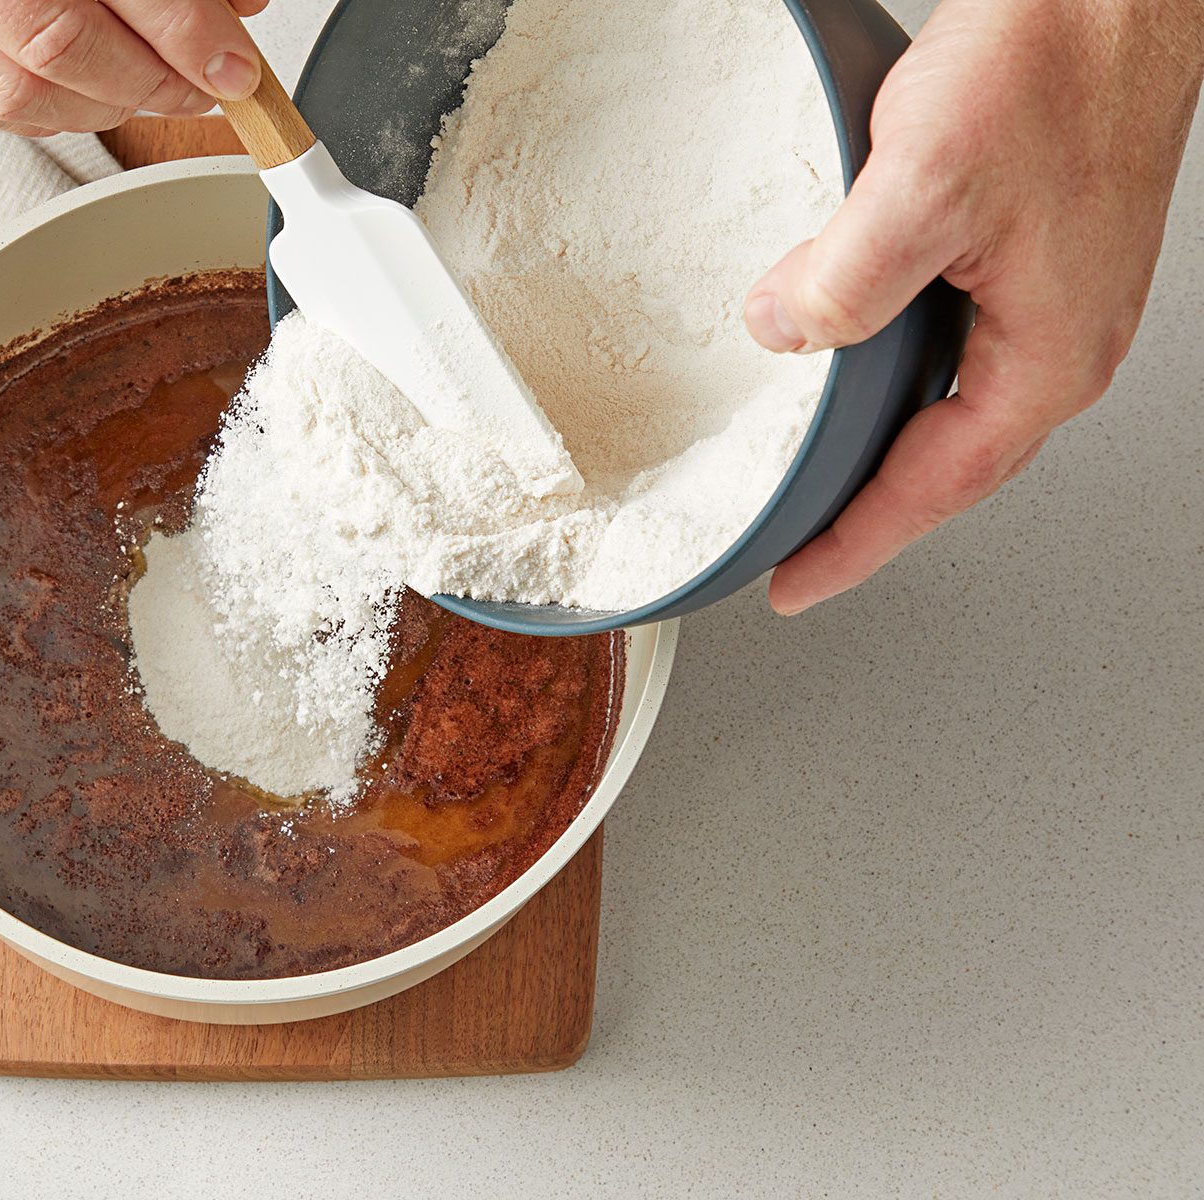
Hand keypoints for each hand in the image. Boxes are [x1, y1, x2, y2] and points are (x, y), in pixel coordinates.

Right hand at [0, 0, 267, 134]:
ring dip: (104, 106)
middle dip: (149, 81)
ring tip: (153, 90)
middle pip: (58, 44)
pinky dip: (53, 113)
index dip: (182, 32)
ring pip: (18, 92)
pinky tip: (94, 95)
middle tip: (203, 87)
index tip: (232, 64)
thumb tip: (238, 5)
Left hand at [743, 0, 1203, 614]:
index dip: (855, 546)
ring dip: (886, 452)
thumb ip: (846, 279)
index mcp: (1047, 356)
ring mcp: (1052, 300)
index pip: (934, 490)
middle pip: (949, 468)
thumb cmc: (1056, 64)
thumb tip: (787, 333)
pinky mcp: (1034, 256)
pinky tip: (858, 370)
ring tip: (822, 484)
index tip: (796, 586)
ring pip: (951, 409)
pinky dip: (897, 379)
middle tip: (802, 556)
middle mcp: (1060, 341)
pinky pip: (952, 349)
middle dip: (870, 518)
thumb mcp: (922, 185)